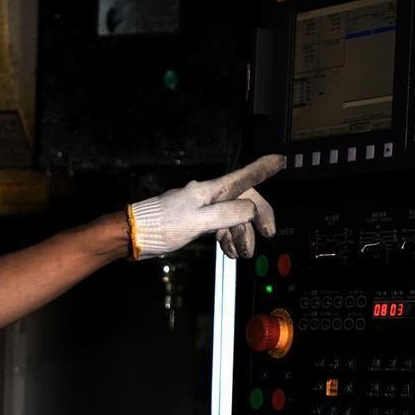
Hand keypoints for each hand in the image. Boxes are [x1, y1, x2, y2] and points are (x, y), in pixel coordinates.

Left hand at [128, 154, 285, 259]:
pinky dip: (225, 238)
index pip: (243, 178)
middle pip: (241, 202)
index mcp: (210, 191)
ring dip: (239, 235)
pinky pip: (216, 227)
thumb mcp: (198, 221)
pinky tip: (228, 251)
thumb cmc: (161, 226)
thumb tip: (250, 210)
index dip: (263, 169)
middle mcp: (207, 196)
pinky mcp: (192, 222)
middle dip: (256, 219)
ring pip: (229, 218)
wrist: (133, 236)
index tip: (281, 160)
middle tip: (266, 235)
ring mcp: (199, 209)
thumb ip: (226, 214)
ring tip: (241, 253)